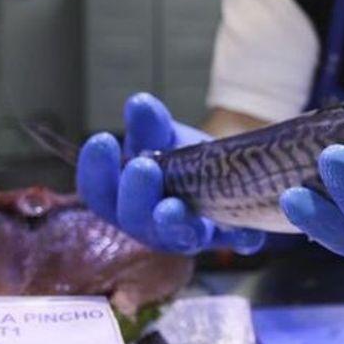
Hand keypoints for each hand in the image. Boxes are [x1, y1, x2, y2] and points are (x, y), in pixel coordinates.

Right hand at [76, 93, 266, 254]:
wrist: (226, 171)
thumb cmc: (181, 157)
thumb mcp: (163, 136)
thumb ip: (150, 125)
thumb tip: (139, 104)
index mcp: (127, 201)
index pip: (100, 194)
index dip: (95, 171)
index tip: (103, 140)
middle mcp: (154, 226)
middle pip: (135, 221)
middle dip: (135, 196)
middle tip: (142, 167)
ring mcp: (194, 234)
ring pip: (179, 236)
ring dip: (174, 222)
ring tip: (171, 206)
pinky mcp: (232, 235)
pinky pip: (238, 240)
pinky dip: (243, 237)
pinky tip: (248, 232)